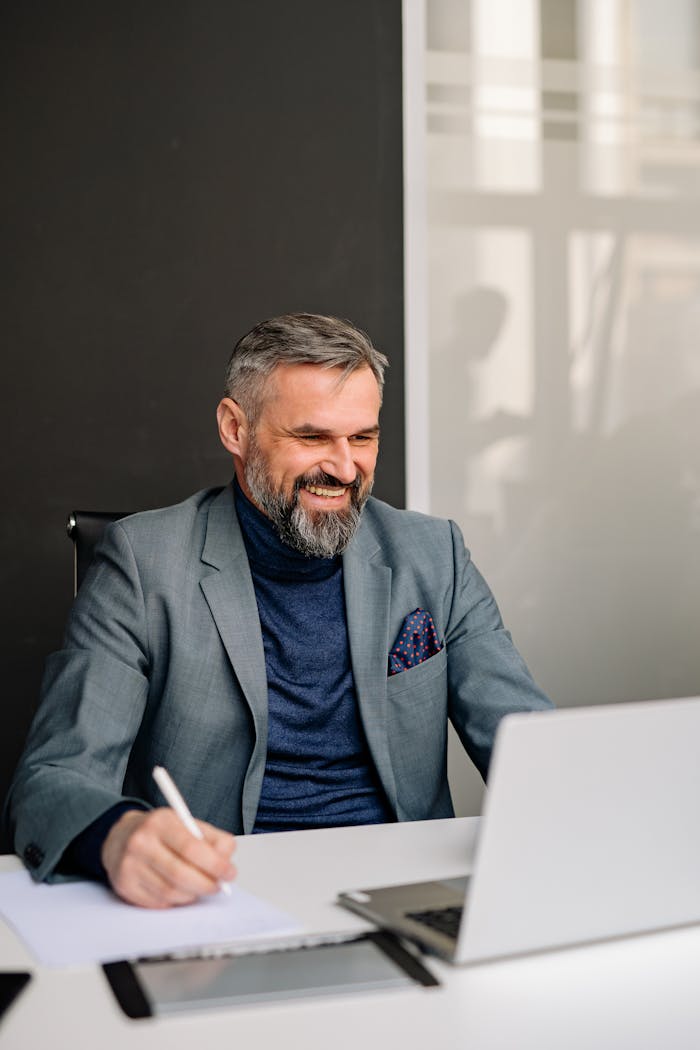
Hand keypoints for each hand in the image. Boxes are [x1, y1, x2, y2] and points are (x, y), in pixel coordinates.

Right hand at [101, 808, 236, 907]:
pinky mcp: (124, 886)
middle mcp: (141, 843)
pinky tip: (180, 891)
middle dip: (206, 884)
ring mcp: (129, 865)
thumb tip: (227, 860)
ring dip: (192, 894)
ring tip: (200, 887)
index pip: (191, 848)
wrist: (119, 837)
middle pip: (181, 874)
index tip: (230, 873)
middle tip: (219, 886)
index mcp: (160, 823)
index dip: (215, 864)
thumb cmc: (159, 832)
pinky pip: (158, 902)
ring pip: (170, 892)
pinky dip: (176, 901)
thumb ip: (211, 838)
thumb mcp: (185, 823)